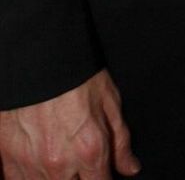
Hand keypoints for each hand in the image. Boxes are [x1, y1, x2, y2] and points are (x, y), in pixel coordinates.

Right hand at [0, 69, 139, 179]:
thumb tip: (130, 167)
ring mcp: (30, 165)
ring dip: (54, 177)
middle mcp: (59, 165)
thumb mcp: (109, 101)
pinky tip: (37, 159)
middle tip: (78, 158)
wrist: (38, 59)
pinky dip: (28, 174)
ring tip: (58, 154)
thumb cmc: (75, 75)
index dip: (103, 178)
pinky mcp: (7, 159)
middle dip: (78, 177)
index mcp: (89, 150)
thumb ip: (120, 141)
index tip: (101, 172)